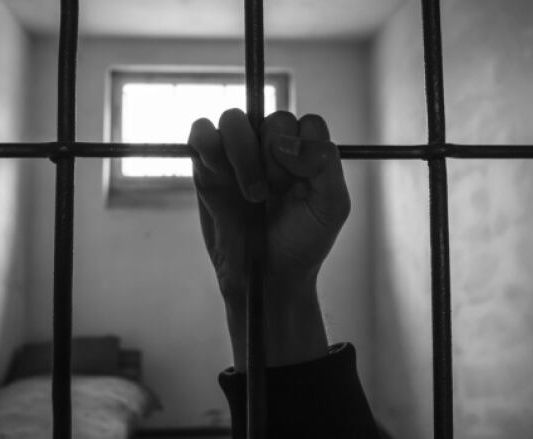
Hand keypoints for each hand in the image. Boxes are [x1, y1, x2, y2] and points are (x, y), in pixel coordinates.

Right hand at [189, 109, 349, 369]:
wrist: (267, 276)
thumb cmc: (302, 241)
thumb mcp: (331, 206)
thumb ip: (324, 164)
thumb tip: (285, 141)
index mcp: (306, 153)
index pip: (308, 124)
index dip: (304, 150)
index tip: (299, 183)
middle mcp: (273, 147)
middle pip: (273, 120)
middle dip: (275, 158)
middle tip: (273, 194)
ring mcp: (239, 153)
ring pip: (234, 119)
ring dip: (243, 153)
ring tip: (251, 194)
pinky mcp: (207, 165)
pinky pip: (201, 132)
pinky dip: (209, 146)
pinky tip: (220, 176)